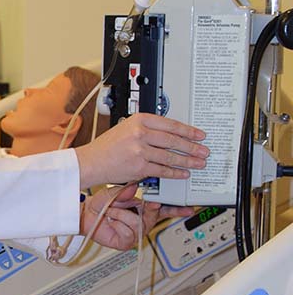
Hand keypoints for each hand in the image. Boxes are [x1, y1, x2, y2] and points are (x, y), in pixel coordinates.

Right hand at [76, 113, 207, 188]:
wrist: (90, 162)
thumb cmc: (106, 147)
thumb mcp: (126, 128)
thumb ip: (146, 129)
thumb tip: (170, 136)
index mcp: (138, 120)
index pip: (170, 124)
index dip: (188, 130)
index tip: (199, 134)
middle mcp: (140, 133)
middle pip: (173, 140)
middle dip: (192, 147)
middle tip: (203, 150)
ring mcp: (140, 151)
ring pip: (170, 157)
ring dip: (187, 161)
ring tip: (198, 163)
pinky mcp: (139, 167)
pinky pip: (162, 170)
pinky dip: (175, 173)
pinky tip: (183, 174)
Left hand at [82, 187, 193, 250]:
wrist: (86, 215)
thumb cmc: (102, 204)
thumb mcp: (116, 192)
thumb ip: (126, 190)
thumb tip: (135, 187)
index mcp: (145, 209)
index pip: (165, 209)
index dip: (178, 209)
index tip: (189, 207)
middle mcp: (143, 221)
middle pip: (154, 216)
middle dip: (148, 208)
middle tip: (147, 203)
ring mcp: (136, 233)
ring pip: (139, 221)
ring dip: (122, 213)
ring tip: (112, 211)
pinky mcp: (128, 242)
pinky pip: (128, 230)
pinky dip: (117, 222)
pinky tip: (111, 220)